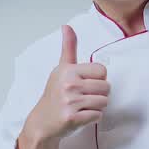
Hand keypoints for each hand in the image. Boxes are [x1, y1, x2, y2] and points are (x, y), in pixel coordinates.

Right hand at [25, 25, 110, 147]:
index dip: (98, 79)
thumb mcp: (61, 68)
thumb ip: (68, 47)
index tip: (85, 84)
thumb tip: (66, 26)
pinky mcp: (72, 118)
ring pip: (104, 102)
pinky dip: (92, 118)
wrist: (42, 122)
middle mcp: (68, 84)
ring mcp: (70, 102)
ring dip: (96, 106)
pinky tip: (80, 115)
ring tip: (82, 106)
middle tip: (83, 97)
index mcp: (68, 70)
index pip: (102, 70)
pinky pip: (98, 115)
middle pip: (106, 87)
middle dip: (99, 94)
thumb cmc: (55, 94)